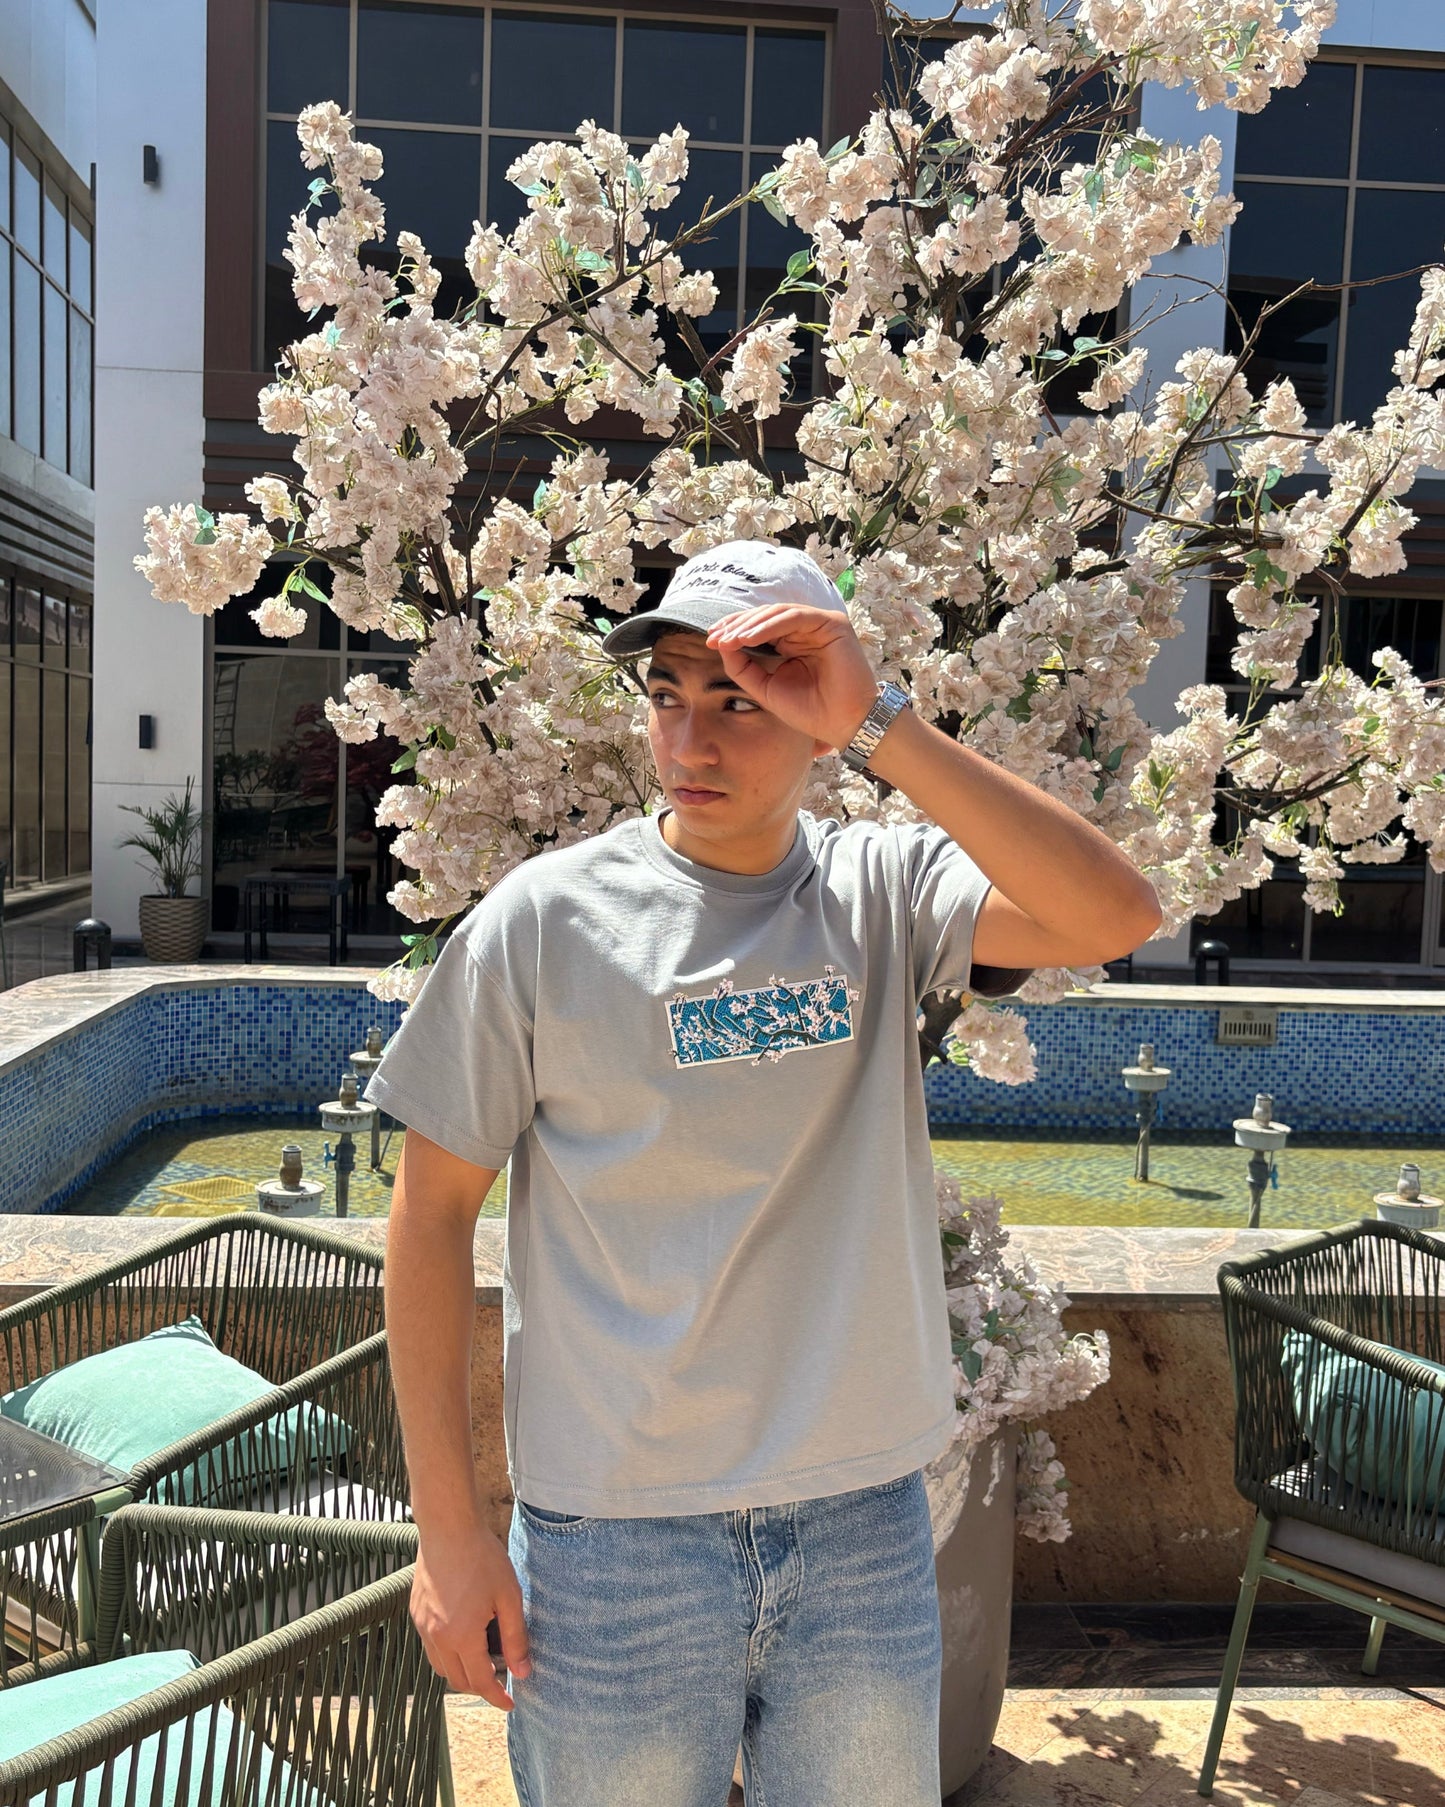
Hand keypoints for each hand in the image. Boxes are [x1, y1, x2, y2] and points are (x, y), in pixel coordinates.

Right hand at [410, 1524, 530, 1710]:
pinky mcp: (416, 1612)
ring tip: (483, 1659)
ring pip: (440, 1666)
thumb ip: (516, 1638)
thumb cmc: (482, 1558)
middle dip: (480, 1687)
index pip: (481, 1682)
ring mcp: (422, 1625)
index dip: (497, 1697)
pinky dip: (447, 1653)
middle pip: (457, 1680)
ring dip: (461, 1672)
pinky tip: (464, 1635)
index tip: (510, 1704)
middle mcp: (437, 1637)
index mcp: (461, 1637)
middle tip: (501, 1678)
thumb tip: (523, 1671)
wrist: (447, 1527)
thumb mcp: (509, 1597)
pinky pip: (431, 1646)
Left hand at [706, 604, 877, 750]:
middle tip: (714, 636)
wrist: (842, 724)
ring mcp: (820, 625)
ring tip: (728, 638)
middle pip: (765, 617)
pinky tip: (749, 638)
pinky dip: (769, 626)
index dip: (734, 631)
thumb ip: (743, 667)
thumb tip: (721, 643)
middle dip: (737, 625)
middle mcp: (806, 630)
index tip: (710, 641)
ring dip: (750, 625)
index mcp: (792, 643)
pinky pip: (794, 617)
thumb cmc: (810, 710)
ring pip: (777, 614)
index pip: (759, 628)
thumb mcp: (766, 688)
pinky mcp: (832, 623)